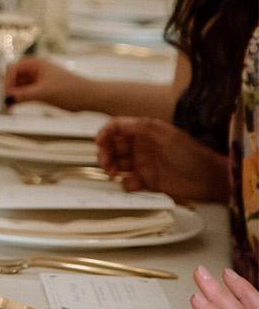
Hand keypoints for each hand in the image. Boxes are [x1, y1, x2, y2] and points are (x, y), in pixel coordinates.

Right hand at [3, 57, 89, 109]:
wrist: (90, 97)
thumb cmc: (70, 91)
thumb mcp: (44, 94)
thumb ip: (23, 96)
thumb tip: (6, 98)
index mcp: (36, 64)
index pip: (12, 69)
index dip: (7, 81)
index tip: (6, 96)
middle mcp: (35, 69)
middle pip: (13, 77)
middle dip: (7, 89)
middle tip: (4, 103)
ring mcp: (38, 79)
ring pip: (18, 86)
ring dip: (13, 96)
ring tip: (8, 108)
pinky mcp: (41, 89)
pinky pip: (25, 93)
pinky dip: (19, 99)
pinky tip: (15, 108)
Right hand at [94, 116, 230, 200]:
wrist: (210, 179)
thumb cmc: (192, 154)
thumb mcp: (165, 135)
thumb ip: (140, 127)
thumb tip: (115, 124)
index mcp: (145, 132)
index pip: (117, 128)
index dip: (105, 133)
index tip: (99, 142)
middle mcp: (142, 147)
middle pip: (113, 146)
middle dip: (105, 153)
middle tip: (106, 163)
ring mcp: (144, 164)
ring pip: (117, 164)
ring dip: (111, 168)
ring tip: (114, 173)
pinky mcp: (147, 181)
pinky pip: (128, 183)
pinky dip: (127, 184)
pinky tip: (134, 184)